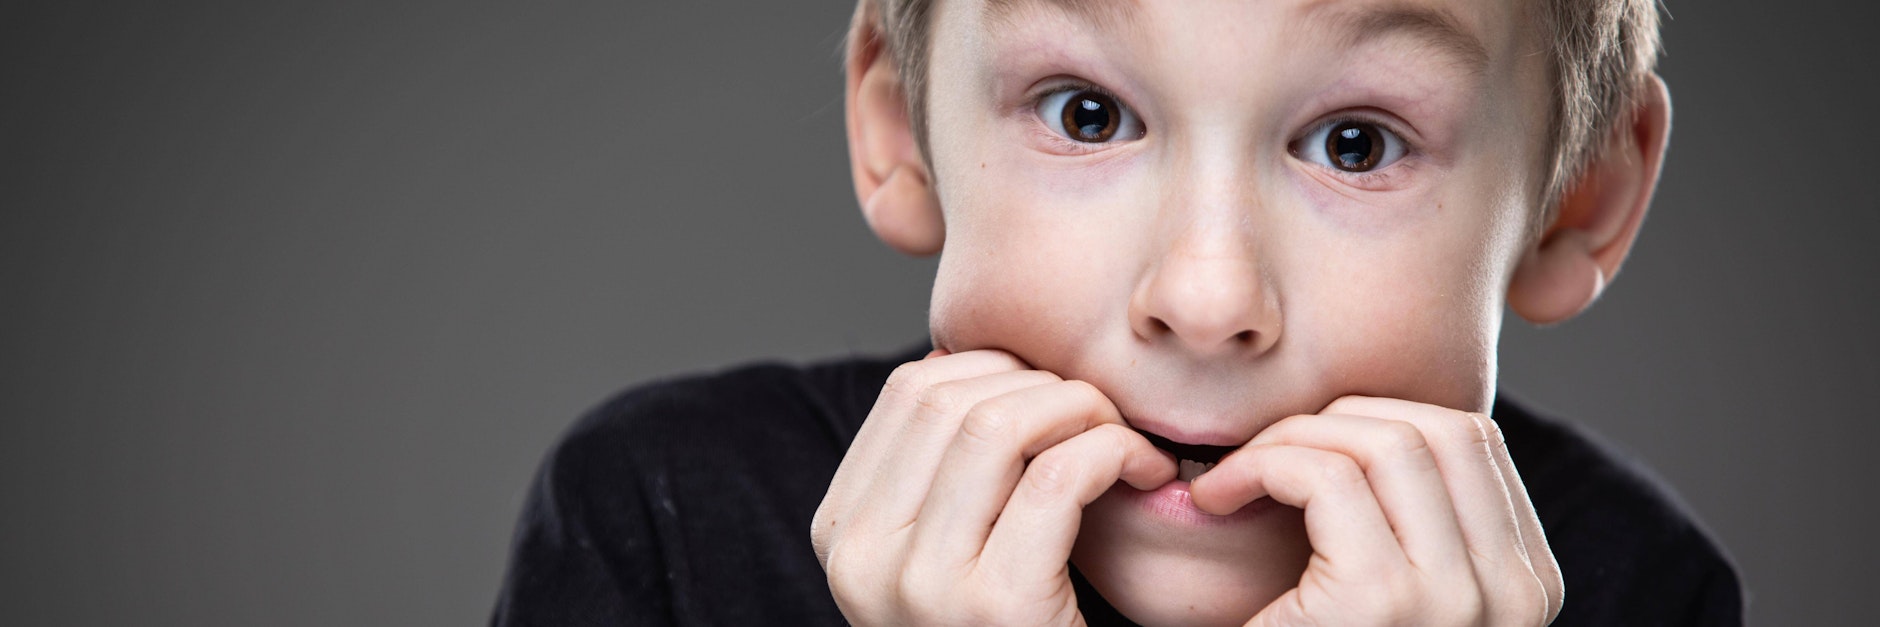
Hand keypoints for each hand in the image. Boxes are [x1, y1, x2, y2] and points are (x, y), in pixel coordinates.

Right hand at [811, 349, 1176, 625]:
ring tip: (1126, 445)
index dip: (997, 369)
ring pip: (1004, 423)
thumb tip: (971, 362)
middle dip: (1046, 386)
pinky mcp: (993, 609)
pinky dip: (1114, 453)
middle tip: (1103, 420)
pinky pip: (1060, 476)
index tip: (1056, 400)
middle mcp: (863, 559)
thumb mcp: (942, 559)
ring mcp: (920, 587)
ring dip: (1085, 413)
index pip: (911, 392)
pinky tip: (1144, 474)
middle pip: (956, 397)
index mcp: (841, 534)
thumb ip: (943, 477)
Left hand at [1190, 396, 1564, 625]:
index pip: (1470, 443)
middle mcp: (1512, 595)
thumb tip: (1373, 420)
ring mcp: (1458, 600)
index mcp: (1524, 588)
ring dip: (1289, 439)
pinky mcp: (1384, 602)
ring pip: (1381, 440)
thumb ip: (1413, 525)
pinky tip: (1216, 500)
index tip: (1306, 452)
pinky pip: (1324, 477)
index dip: (1375, 421)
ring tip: (1231, 480)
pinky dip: (1258, 466)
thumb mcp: (1398, 594)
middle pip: (1434, 428)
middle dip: (1332, 420)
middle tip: (1258, 460)